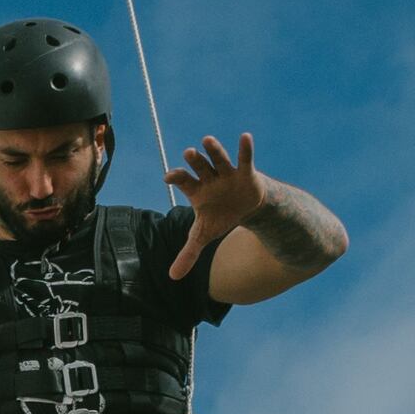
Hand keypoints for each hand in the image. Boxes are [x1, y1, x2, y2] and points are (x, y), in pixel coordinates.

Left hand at [164, 130, 263, 278]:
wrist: (246, 208)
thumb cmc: (220, 216)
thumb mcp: (204, 236)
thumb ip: (188, 253)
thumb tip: (172, 277)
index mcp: (196, 190)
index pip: (183, 181)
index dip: (176, 177)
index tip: (168, 177)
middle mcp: (210, 178)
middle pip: (199, 167)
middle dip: (195, 161)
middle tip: (188, 153)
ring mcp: (227, 173)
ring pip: (219, 159)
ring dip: (214, 151)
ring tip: (206, 140)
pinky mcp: (245, 172)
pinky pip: (245, 158)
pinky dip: (245, 148)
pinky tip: (245, 137)